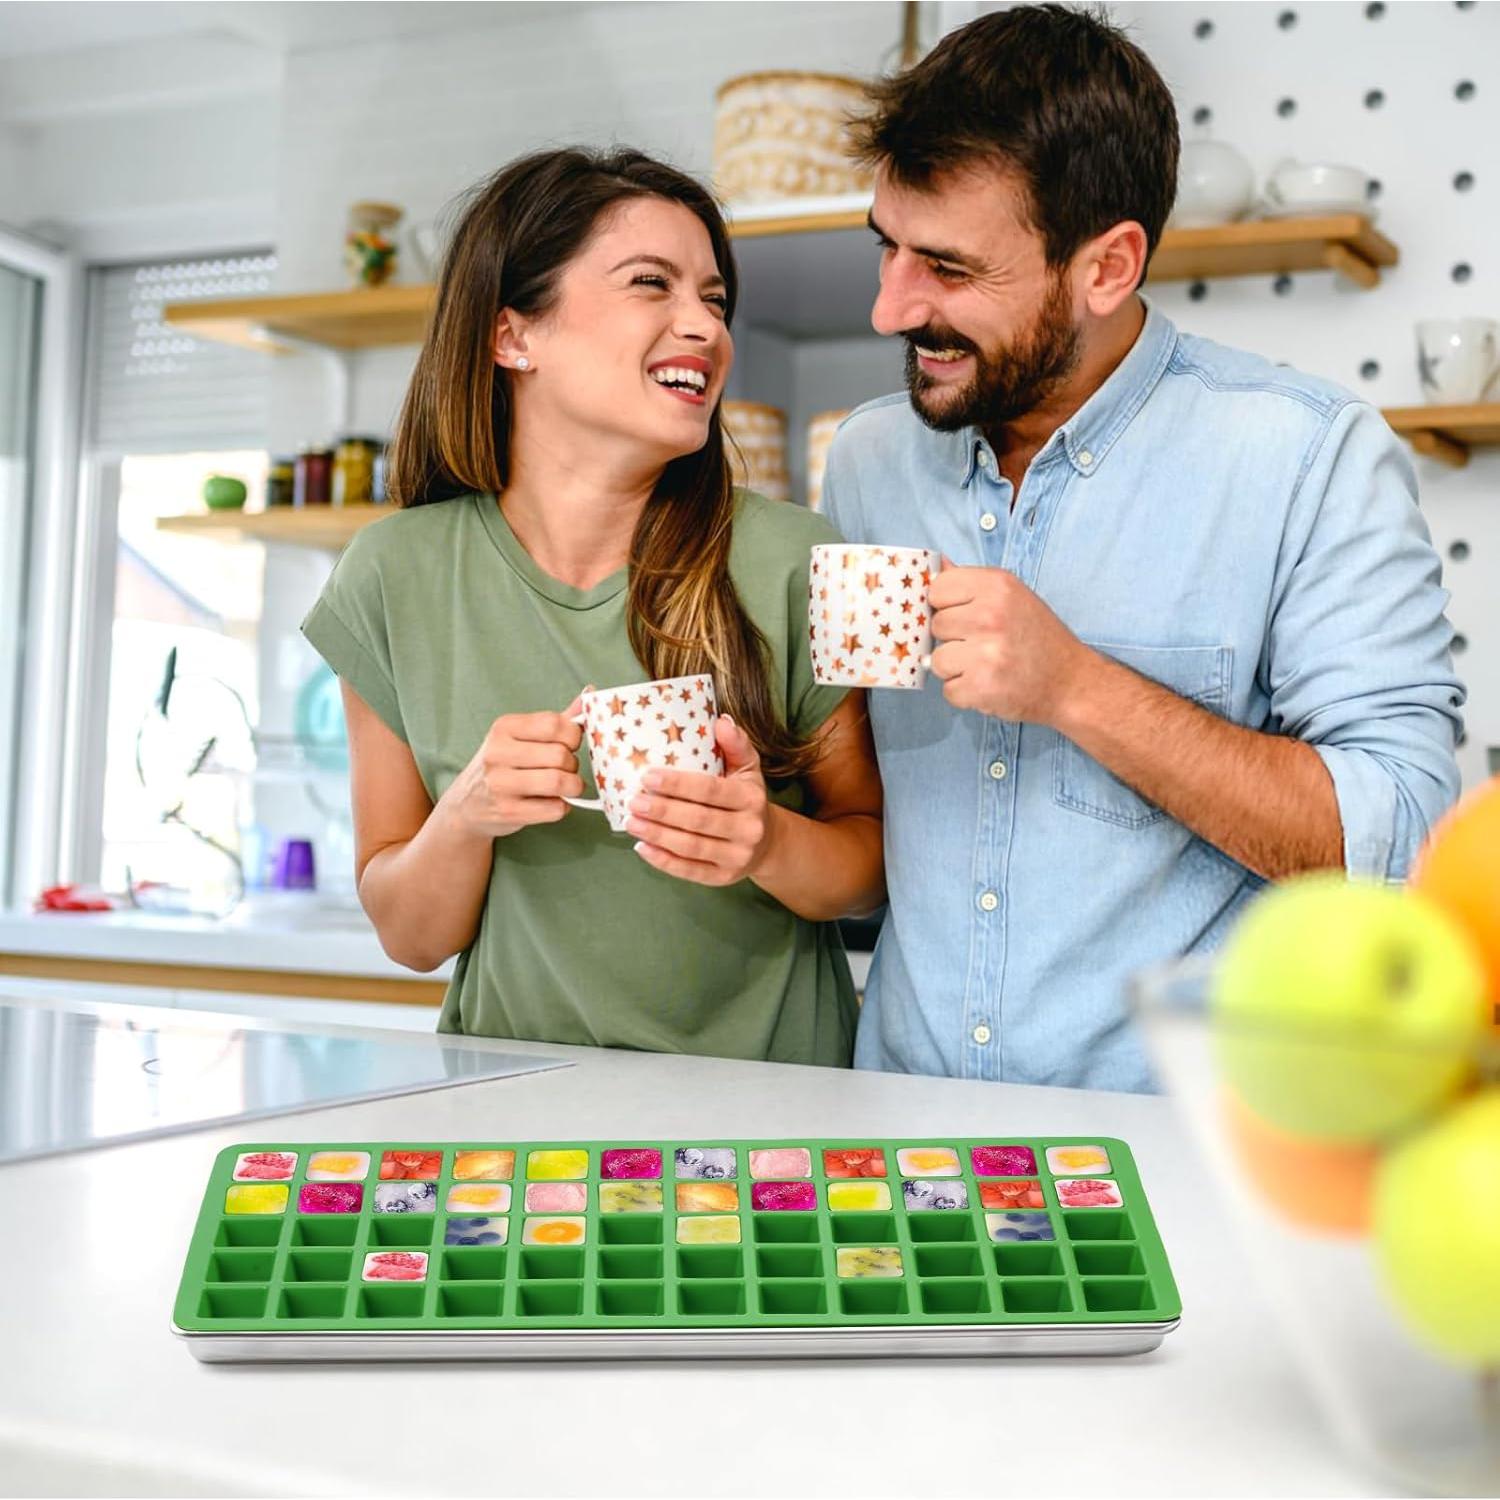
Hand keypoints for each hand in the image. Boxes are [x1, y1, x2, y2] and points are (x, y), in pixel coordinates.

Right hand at [441, 696, 584, 840]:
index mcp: (504, 727)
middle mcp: (498, 753)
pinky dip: (563, 806)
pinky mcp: (508, 811)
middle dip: (573, 764)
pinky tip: (552, 802)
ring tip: (567, 786)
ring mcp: (500, 784)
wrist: (468, 804)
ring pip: (559, 782)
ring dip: (573, 786)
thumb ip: (558, 719)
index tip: (570, 744)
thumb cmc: (504, 765)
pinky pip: (555, 808)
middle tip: (567, 769)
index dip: (574, 736)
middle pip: (560, 755)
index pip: (555, 724)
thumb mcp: (522, 736)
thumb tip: (591, 692)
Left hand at [625, 716, 774, 885]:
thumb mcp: (748, 768)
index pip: (710, 790)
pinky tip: (642, 848)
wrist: (768, 843)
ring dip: (657, 835)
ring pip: (691, 847)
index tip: (647, 776)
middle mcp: (748, 829)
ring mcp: (736, 857)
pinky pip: (689, 871)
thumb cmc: (747, 799)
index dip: (678, 784)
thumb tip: (721, 722)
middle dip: (662, 810)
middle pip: (698, 820)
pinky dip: (663, 861)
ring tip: (631, 822)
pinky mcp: (722, 878)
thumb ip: (736, 745)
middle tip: (634, 800)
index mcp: (751, 798)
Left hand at [928, 563, 1093, 723]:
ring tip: (985, 665)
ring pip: (937, 660)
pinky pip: (948, 690)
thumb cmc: (1037, 637)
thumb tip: (935, 565)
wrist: (1070, 681)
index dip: (946, 605)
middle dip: (953, 638)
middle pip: (936, 626)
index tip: (966, 615)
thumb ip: (970, 583)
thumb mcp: (1011, 596)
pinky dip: (965, 693)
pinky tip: (988, 684)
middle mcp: (990, 615)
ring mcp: (986, 653)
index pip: (937, 589)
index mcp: (996, 585)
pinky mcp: (982, 686)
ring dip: (956, 668)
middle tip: (984, 644)